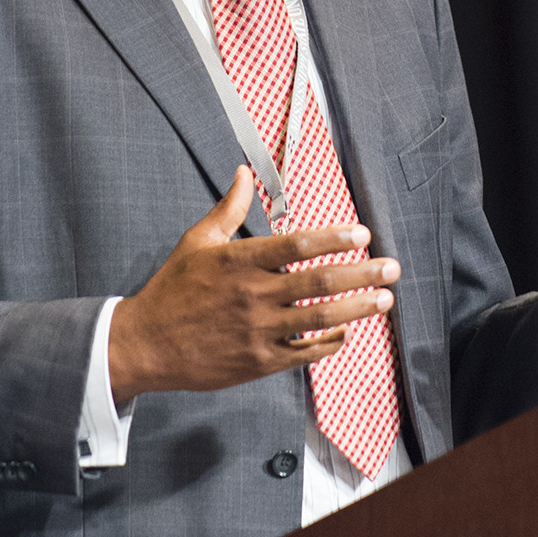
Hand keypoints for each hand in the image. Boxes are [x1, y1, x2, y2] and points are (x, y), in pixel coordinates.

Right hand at [107, 165, 399, 404]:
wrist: (146, 345)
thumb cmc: (172, 290)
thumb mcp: (197, 241)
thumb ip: (227, 208)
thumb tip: (243, 173)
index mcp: (242, 261)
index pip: (299, 245)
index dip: (335, 238)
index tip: (362, 233)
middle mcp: (254, 295)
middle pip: (320, 281)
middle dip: (362, 273)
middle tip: (391, 267)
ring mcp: (258, 331)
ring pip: (319, 318)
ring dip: (357, 308)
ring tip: (384, 300)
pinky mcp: (258, 363)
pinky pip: (303, 353)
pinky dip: (329, 343)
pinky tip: (346, 333)